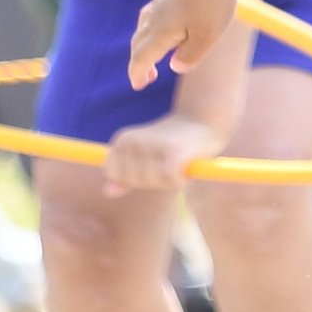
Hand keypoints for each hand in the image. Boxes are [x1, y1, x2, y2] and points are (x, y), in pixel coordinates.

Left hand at [101, 114, 224, 196]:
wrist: (204, 119)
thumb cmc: (172, 141)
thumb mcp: (144, 156)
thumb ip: (125, 175)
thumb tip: (107, 192)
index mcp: (122, 139)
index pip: (112, 173)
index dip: (132, 175)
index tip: (150, 162)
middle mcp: (133, 140)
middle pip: (134, 180)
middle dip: (152, 178)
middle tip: (167, 160)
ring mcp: (151, 146)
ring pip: (152, 182)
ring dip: (168, 178)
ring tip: (178, 159)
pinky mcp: (173, 154)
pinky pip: (170, 181)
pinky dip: (181, 179)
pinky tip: (186, 164)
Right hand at [129, 0, 238, 89]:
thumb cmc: (212, 0)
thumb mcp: (208, 36)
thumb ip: (191, 55)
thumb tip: (175, 66)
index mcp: (162, 32)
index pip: (141, 57)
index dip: (137, 73)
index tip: (138, 85)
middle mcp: (156, 17)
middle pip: (139, 43)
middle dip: (140, 62)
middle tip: (148, 77)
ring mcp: (161, 2)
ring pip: (144, 26)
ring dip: (145, 43)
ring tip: (156, 53)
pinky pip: (153, 13)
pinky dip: (153, 27)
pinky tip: (168, 24)